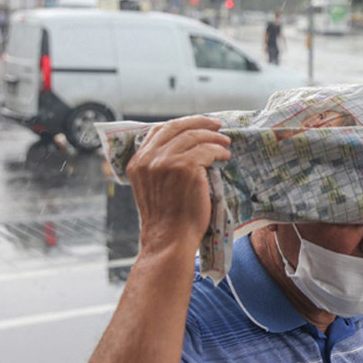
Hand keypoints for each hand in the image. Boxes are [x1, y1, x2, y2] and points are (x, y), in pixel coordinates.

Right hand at [126, 115, 229, 253]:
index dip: (181, 124)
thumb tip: (184, 148)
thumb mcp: (153, 188)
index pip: (159, 130)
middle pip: (177, 127)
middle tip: (217, 126)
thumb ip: (159, 167)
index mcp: (138, 162)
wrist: (170, 239)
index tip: (197, 125)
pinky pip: (207, 150)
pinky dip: (218, 151)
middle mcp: (149, 158)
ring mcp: (166, 161)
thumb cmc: (167, 219)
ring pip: (194, 137)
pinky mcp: (186, 167)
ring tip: (225, 143)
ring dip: (213, 138)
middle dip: (200, 123)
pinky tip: (225, 156)